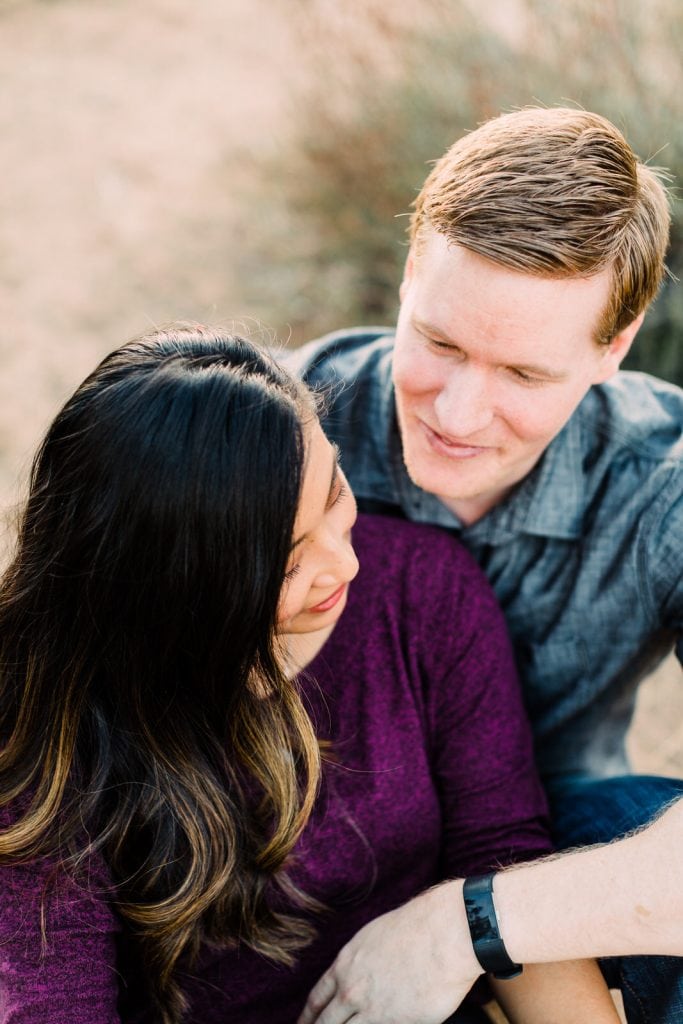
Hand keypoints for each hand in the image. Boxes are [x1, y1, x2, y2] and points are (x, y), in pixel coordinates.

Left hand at [297, 880, 481, 1023]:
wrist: (444, 932)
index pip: (317, 998)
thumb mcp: (375, 938)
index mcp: (346, 963)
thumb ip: (362, 963)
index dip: (308, 1016)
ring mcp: (373, 1009)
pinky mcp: (397, 1023)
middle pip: (326, 1023)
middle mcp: (352, 988)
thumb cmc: (416, 927)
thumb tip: (360, 976)